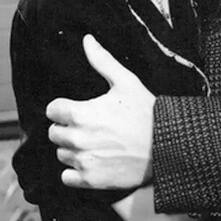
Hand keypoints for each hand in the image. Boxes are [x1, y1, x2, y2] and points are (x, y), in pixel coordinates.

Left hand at [46, 35, 154, 188]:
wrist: (168, 147)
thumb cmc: (147, 113)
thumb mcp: (126, 82)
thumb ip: (102, 61)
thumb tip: (87, 40)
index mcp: (80, 114)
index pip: (52, 110)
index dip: (64, 108)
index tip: (77, 110)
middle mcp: (78, 139)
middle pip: (54, 133)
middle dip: (67, 128)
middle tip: (89, 127)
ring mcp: (84, 161)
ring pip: (61, 154)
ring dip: (73, 150)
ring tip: (95, 144)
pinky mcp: (91, 180)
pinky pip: (67, 177)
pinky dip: (75, 172)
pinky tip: (92, 162)